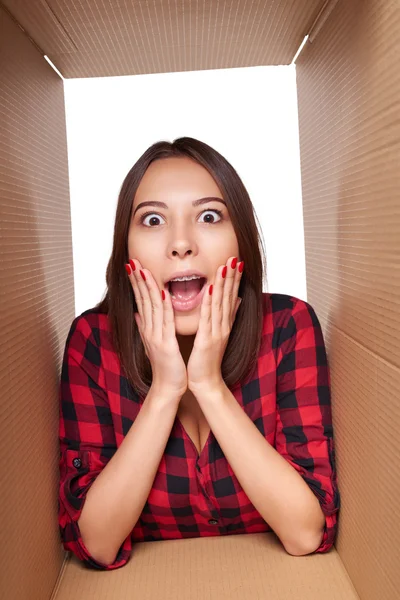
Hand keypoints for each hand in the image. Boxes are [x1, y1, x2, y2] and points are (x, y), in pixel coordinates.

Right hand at [126, 258, 187, 396]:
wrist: (168, 388)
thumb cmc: (166, 367)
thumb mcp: (154, 344)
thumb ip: (146, 328)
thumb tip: (138, 315)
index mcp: (148, 329)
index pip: (140, 301)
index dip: (136, 283)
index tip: (133, 265)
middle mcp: (149, 330)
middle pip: (142, 300)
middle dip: (137, 279)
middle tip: (132, 260)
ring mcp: (156, 336)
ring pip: (151, 306)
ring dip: (148, 287)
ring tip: (142, 269)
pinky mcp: (166, 344)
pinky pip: (165, 321)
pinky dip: (165, 306)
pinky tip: (163, 292)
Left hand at [187, 256, 243, 392]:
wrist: (205, 382)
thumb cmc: (207, 360)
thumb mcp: (217, 335)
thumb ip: (227, 317)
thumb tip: (236, 300)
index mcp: (224, 324)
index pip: (231, 297)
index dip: (234, 279)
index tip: (236, 262)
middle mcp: (223, 325)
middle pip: (229, 296)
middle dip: (232, 276)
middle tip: (234, 257)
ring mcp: (217, 332)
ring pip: (221, 303)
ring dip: (224, 283)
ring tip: (226, 265)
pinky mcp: (207, 339)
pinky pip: (209, 317)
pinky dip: (210, 301)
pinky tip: (212, 287)